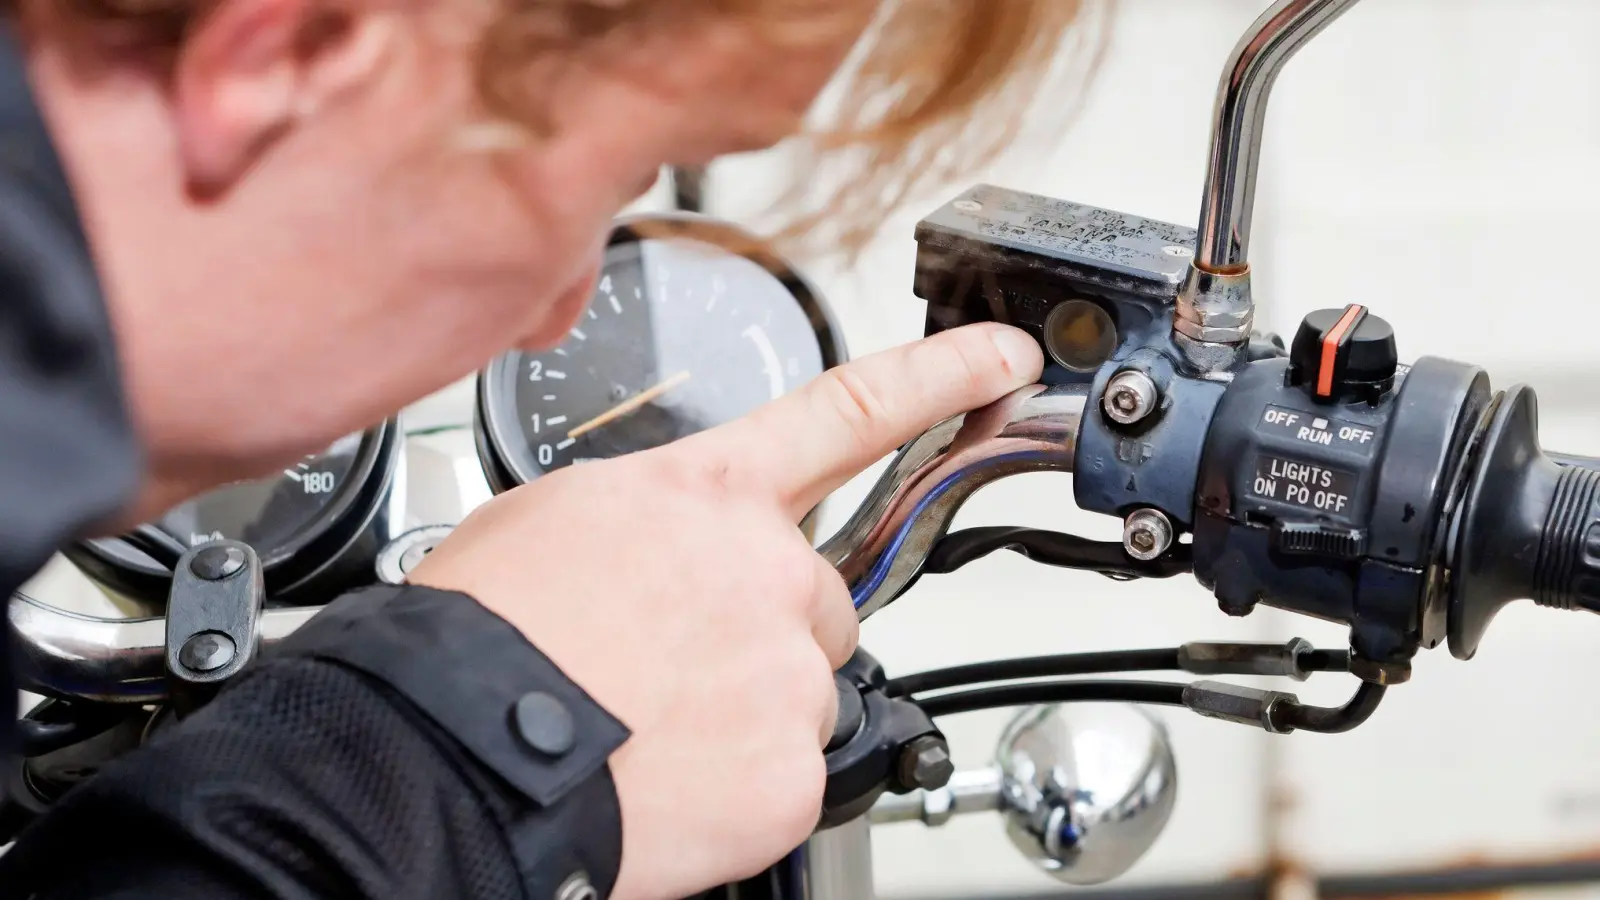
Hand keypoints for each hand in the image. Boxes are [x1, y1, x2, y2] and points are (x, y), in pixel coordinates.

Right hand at [407, 323, 1042, 899]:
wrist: (457, 754)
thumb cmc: (484, 636)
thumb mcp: (557, 517)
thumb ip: (656, 514)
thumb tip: (673, 542)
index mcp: (709, 493)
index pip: (854, 408)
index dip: (943, 376)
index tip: (1006, 359)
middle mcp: (768, 570)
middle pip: (821, 594)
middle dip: (767, 627)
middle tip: (677, 662)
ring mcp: (788, 671)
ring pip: (804, 686)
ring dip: (750, 705)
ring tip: (657, 722)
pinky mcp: (791, 769)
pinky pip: (791, 770)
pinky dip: (741, 781)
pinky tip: (672, 775)